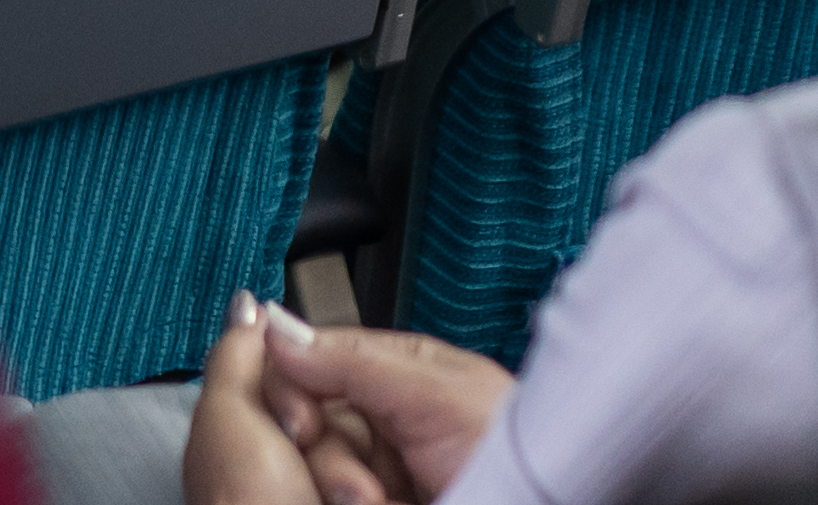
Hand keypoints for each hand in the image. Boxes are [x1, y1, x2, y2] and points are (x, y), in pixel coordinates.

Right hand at [185, 297, 511, 504]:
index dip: (293, 388)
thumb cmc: (516, 453)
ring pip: (313, 468)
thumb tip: (279, 330)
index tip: (300, 422)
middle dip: (328, 456)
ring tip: (381, 503)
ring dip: (340, 489)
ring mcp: (378, 467)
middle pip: (306, 420)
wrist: (538, 504)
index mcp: (395, 368)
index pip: (310, 359)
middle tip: (361, 487)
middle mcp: (381, 415)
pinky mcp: (373, 499)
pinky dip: (344, 502)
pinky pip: (327, 496)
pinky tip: (376, 504)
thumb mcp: (436, 396)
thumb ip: (355, 361)